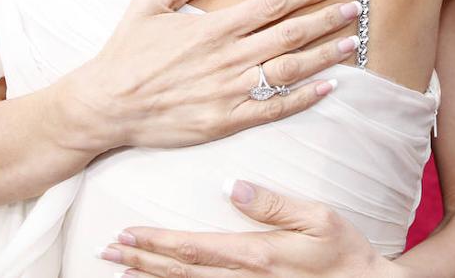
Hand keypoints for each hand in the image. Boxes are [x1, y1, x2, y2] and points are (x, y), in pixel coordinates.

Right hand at [58, 0, 361, 151]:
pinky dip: (305, 98)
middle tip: (357, 9)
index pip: (273, 2)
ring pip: (290, 70)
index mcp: (213, 26)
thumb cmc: (125, 52)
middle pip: (291, 33)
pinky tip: (328, 87)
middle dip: (328, 19)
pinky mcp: (225, 120)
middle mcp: (227, 57)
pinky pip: (275, 109)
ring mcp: (228, 91)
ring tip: (351, 44)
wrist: (103, 106)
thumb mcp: (150, 3)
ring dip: (325, 56)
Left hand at [103, 179, 400, 277]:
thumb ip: (275, 205)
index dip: (157, 241)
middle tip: (108, 249)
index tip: (126, 232)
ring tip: (121, 268)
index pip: (195, 248)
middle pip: (181, 272)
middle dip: (142, 259)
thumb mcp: (320, 218)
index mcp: (259, 255)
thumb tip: (234, 186)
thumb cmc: (346, 253)